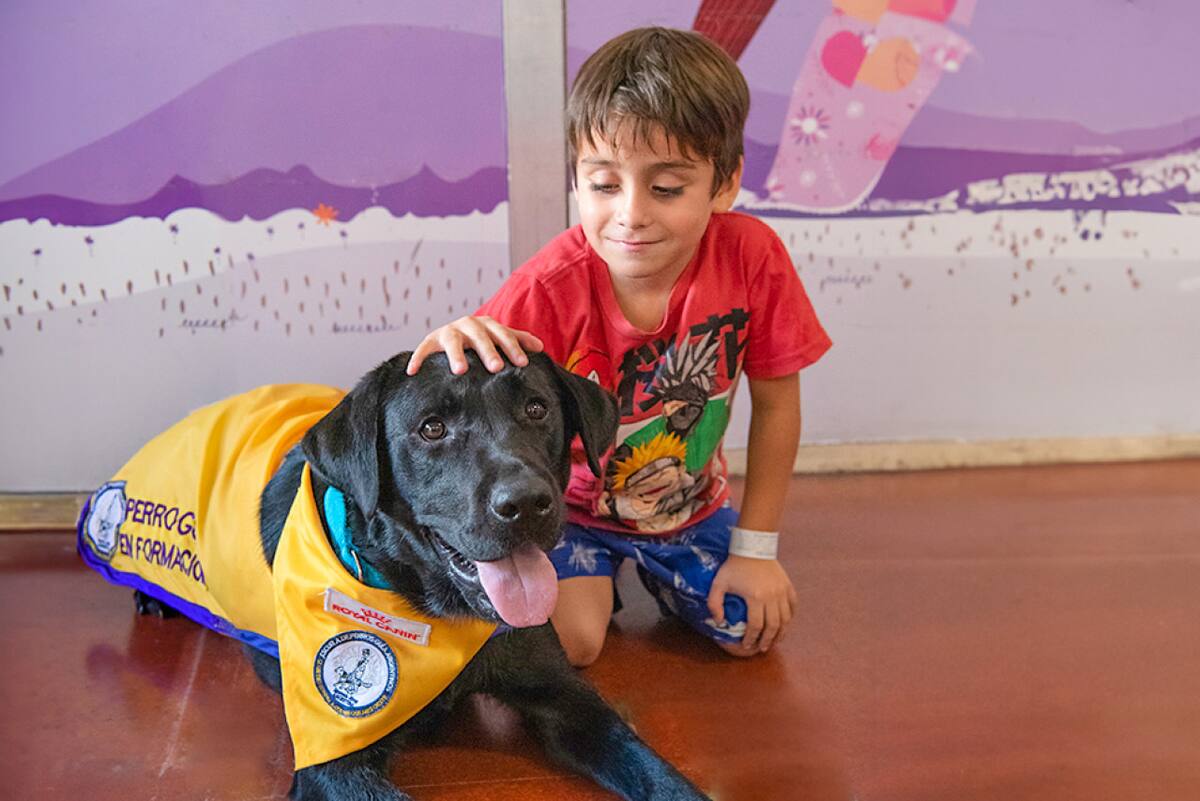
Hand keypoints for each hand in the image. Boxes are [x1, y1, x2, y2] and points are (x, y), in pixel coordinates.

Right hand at [406, 315, 543, 375]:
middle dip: (488, 351)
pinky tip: (413, 371)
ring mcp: (448, 332)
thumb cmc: (479, 341)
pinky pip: (423, 349)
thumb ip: (517, 340)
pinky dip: (418, 358)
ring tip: (460, 371)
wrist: (450, 336)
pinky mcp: (430, 340)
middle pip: (480, 337)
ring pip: (452, 341)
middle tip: (496, 368)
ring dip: (456, 355)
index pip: (503, 334)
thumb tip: (540, 347)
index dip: (513, 347)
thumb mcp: (497, 338)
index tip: (522, 363)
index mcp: (487, 325)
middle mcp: (468, 325)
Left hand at [707, 555, 796, 653]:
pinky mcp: (788, 586)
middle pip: (773, 626)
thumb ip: (714, 603)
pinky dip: (790, 617)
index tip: (747, 645)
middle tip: (763, 648)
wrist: (752, 546)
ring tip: (775, 640)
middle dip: (768, 640)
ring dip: (781, 632)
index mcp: (755, 597)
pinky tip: (785, 623)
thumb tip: (719, 622)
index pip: (755, 626)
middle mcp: (771, 596)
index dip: (751, 638)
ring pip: (786, 619)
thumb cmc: (734, 566)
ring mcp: (782, 591)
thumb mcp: (718, 583)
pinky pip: (793, 605)